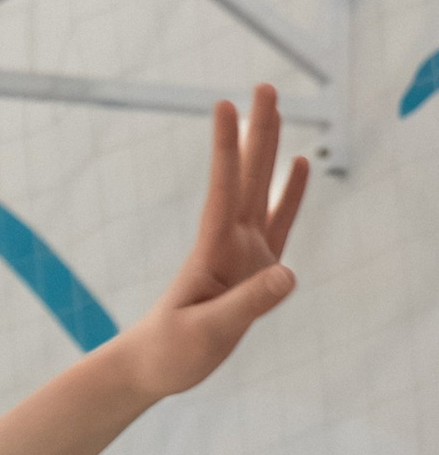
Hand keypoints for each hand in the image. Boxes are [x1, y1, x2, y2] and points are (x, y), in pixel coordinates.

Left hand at [116, 89, 304, 401]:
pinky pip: (278, 221)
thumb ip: (247, 304)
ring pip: (261, 189)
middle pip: (246, 177)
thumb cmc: (171, 353)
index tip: (226, 106)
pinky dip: (290, 193)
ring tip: (276, 108)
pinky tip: (300, 164)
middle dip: (256, 132)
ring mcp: (244, 252)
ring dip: (269, 149)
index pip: (222, 190)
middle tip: (264, 86)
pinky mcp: (256, 269)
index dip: (226, 149)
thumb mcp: (208, 334)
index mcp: (212, 252)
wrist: (154, 368)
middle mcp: (230, 243)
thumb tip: (289, 275)